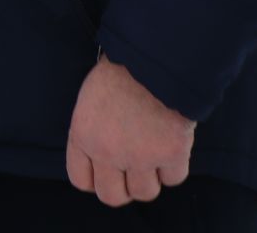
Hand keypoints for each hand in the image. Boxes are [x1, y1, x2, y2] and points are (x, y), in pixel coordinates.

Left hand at [66, 53, 195, 205]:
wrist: (152, 60)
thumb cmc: (120, 73)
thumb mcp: (90, 101)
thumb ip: (93, 132)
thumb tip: (102, 157)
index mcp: (82, 136)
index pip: (81, 180)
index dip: (96, 180)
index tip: (108, 173)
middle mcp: (107, 152)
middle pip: (112, 196)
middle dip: (124, 188)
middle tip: (134, 172)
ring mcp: (139, 157)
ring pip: (145, 193)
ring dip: (151, 178)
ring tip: (154, 155)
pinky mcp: (170, 155)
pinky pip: (174, 179)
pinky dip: (175, 167)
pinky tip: (172, 145)